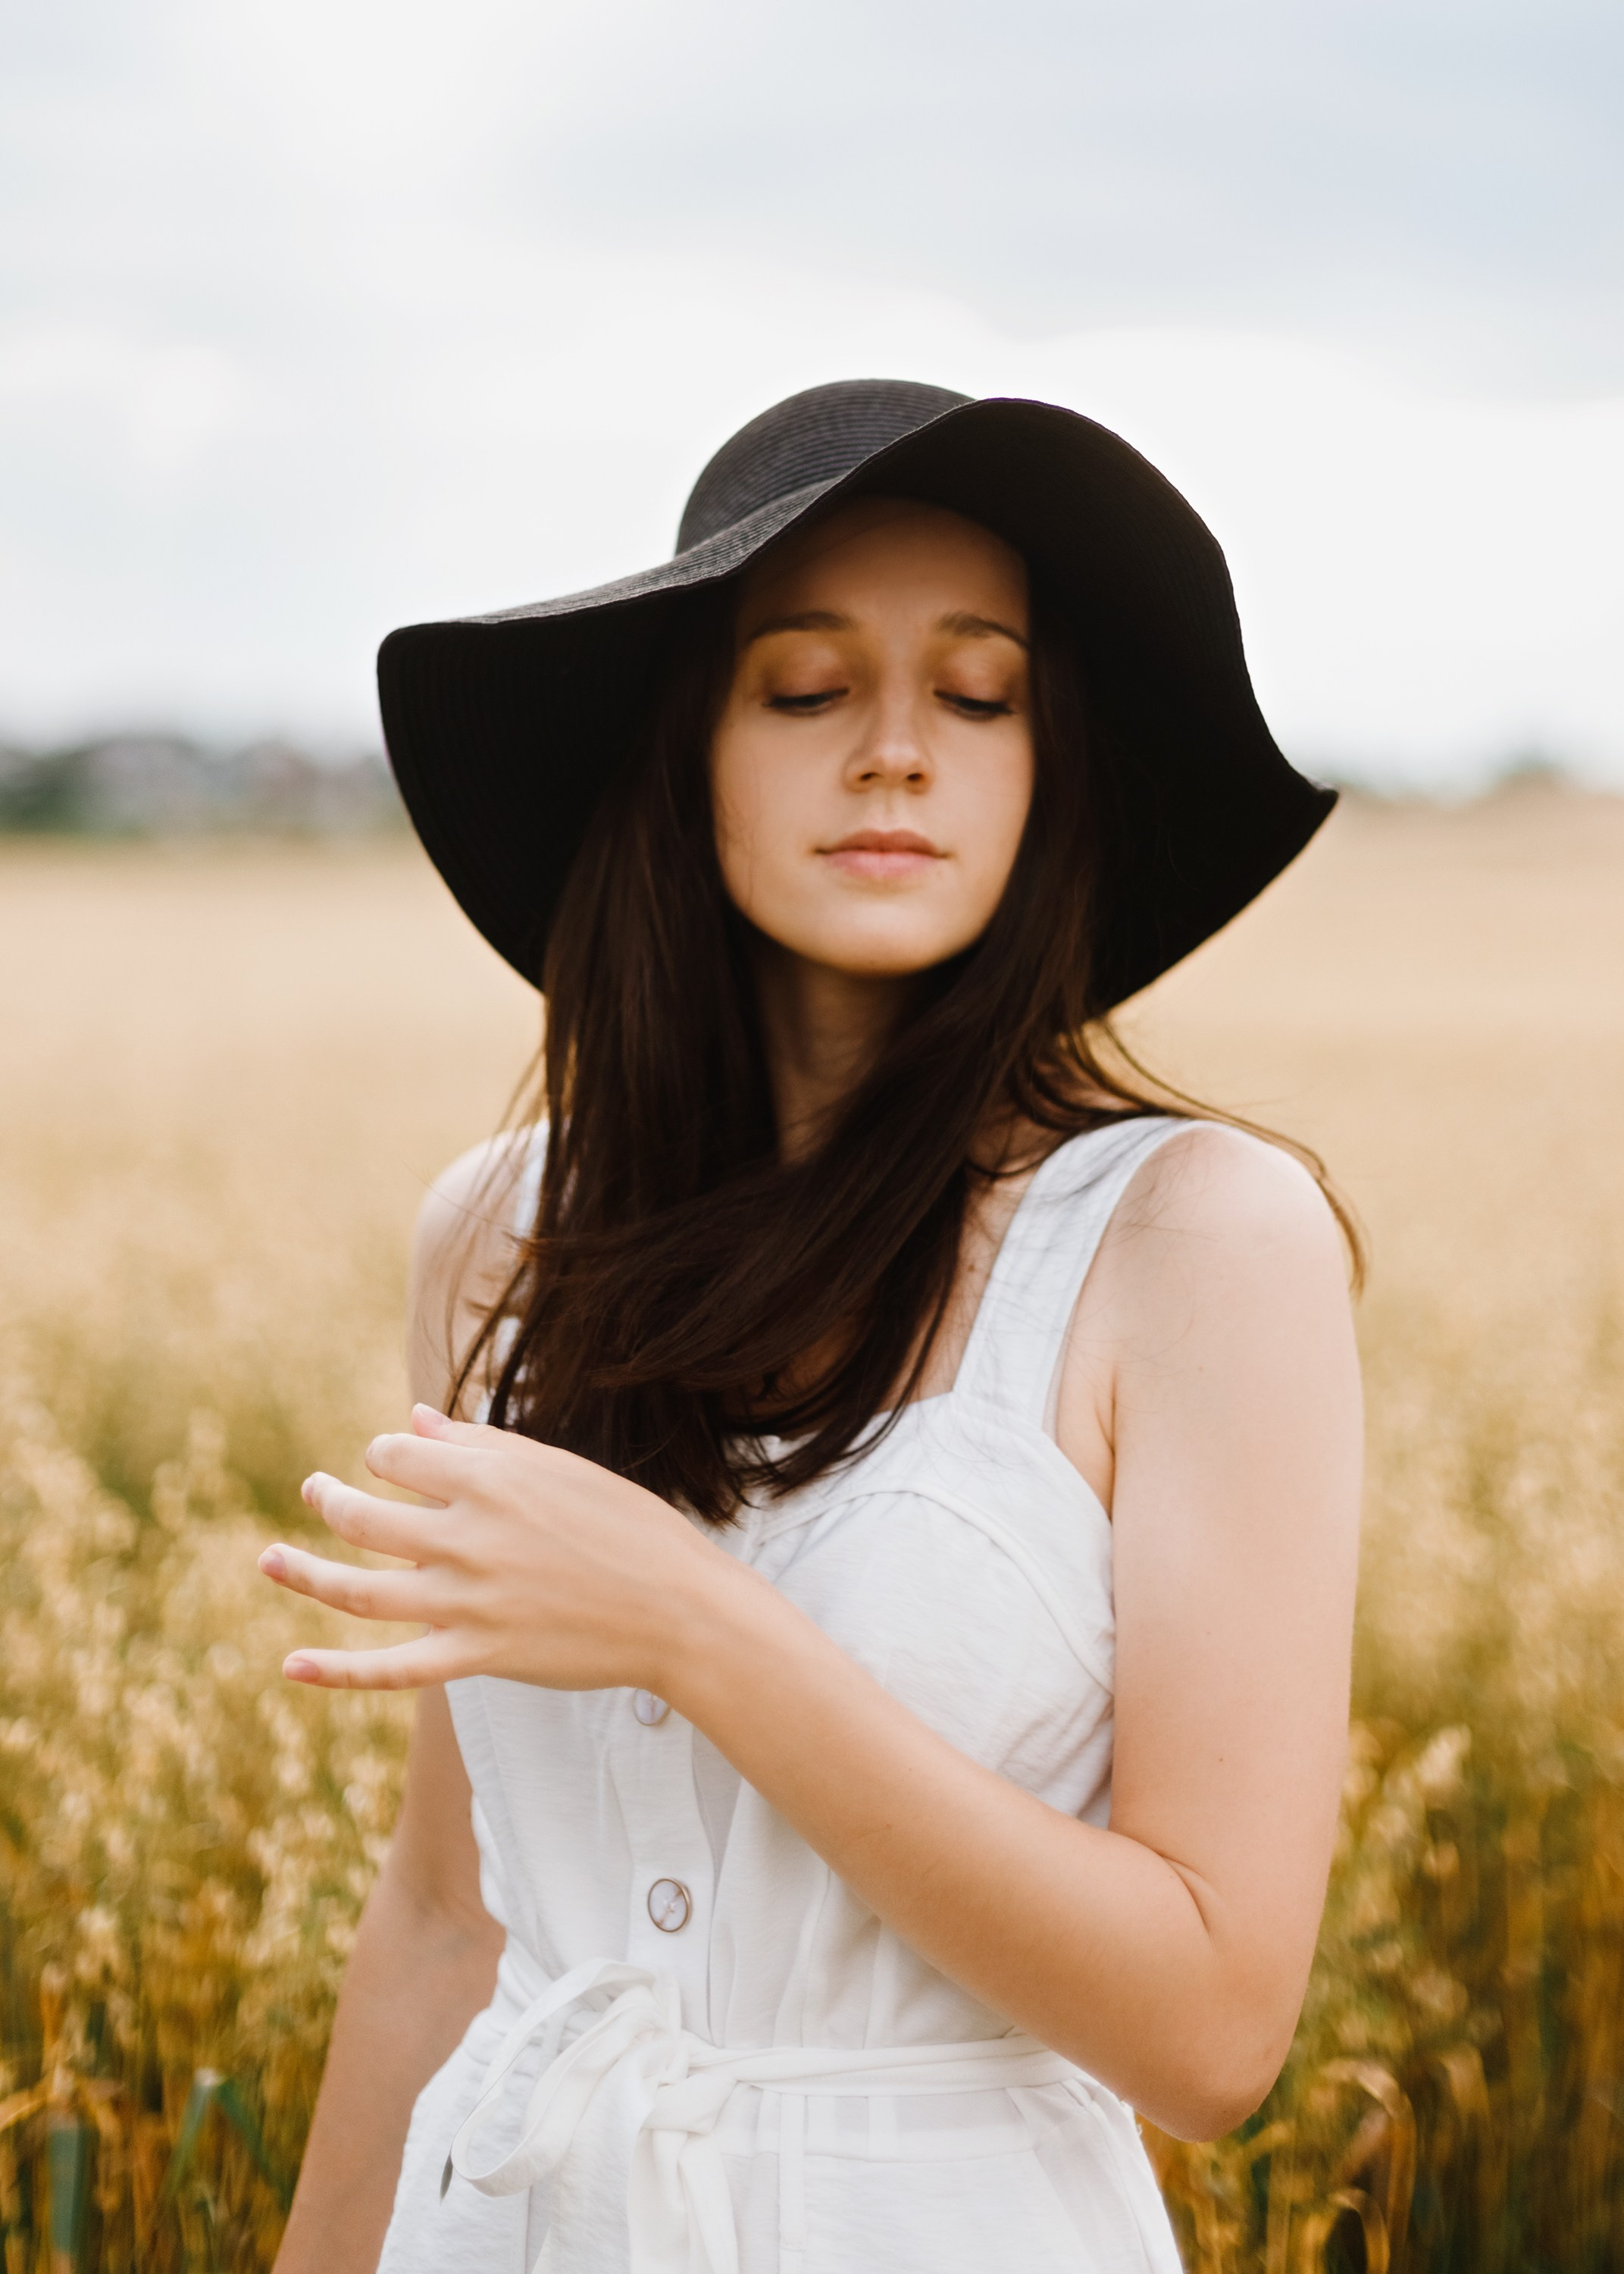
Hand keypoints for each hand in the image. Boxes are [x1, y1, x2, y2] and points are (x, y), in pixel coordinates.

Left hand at [257, 1406, 740, 1692]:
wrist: (679, 1609)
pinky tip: (291, 1664)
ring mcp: (469, 1601)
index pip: (398, 1456)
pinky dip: (338, 1671)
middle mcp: (470, 1536)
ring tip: (267, 1558)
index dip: (385, 1456)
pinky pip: (392, 1669)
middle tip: (313, 1491)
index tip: (392, 1463)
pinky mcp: (478, 1655)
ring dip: (304, 1573)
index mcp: (491, 1480)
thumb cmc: (627, 1528)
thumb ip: (482, 1444)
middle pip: (365, 1518)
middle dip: (328, 1501)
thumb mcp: (559, 1469)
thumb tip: (414, 1417)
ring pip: (362, 1590)